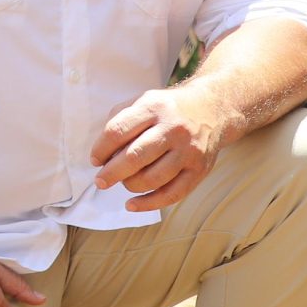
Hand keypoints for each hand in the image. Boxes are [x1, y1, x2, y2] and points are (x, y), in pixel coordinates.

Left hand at [90, 86, 224, 211]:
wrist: (211, 109)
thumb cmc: (167, 109)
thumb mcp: (142, 101)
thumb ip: (119, 121)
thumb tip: (102, 153)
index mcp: (153, 107)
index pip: (118, 131)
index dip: (101, 149)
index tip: (95, 160)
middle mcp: (173, 128)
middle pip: (135, 157)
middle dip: (111, 173)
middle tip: (101, 180)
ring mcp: (188, 151)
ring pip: (152, 178)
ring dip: (130, 185)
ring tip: (124, 182)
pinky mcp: (199, 170)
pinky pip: (172, 194)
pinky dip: (149, 204)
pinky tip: (132, 205)